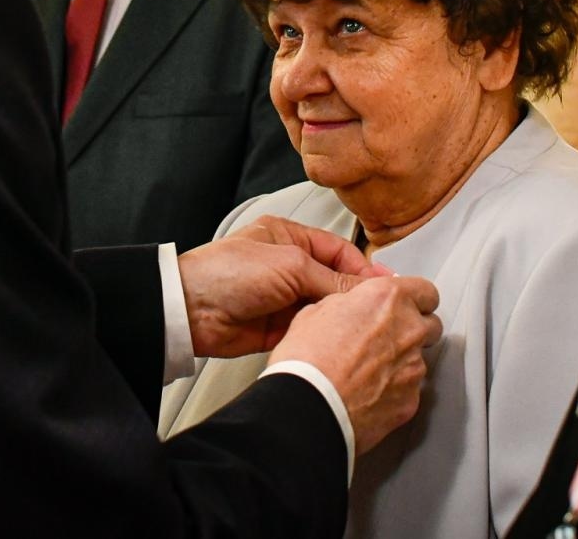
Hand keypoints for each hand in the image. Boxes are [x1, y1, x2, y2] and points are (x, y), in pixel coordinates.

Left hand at [178, 215, 391, 357]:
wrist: (191, 312)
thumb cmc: (227, 273)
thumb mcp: (289, 265)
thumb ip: (331, 277)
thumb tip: (366, 288)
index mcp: (290, 238)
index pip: (338, 250)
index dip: (363, 268)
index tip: (386, 285)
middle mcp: (288, 266)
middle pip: (334, 280)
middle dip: (355, 294)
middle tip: (381, 309)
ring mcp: (283, 297)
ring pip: (324, 307)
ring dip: (341, 317)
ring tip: (366, 326)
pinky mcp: (279, 327)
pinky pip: (311, 330)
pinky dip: (325, 334)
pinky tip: (341, 340)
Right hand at [268, 275, 441, 454]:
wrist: (309, 405)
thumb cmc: (308, 358)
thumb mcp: (317, 310)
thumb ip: (348, 304)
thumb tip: (351, 309)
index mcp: (388, 299)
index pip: (425, 291)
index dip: (414, 299)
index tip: (403, 305)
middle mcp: (409, 330)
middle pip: (430, 325)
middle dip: (413, 330)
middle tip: (385, 337)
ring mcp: (414, 367)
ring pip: (419, 360)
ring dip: (401, 362)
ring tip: (368, 371)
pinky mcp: (411, 400)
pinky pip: (410, 390)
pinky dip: (394, 391)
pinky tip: (368, 393)